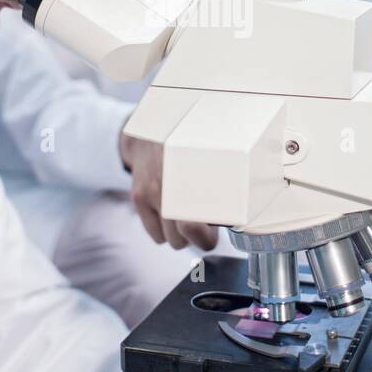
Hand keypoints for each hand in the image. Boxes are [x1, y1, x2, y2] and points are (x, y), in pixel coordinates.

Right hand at [119, 131, 217, 250]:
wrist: (152, 131)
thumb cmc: (185, 149)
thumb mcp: (208, 160)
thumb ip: (218, 186)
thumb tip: (233, 214)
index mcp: (189, 180)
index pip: (193, 228)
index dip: (206, 239)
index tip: (213, 234)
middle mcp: (167, 189)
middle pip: (181, 239)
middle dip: (195, 238)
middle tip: (204, 227)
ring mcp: (150, 194)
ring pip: (168, 240)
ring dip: (180, 236)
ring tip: (188, 220)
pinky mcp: (138, 197)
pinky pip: (154, 234)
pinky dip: (164, 232)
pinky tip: (172, 218)